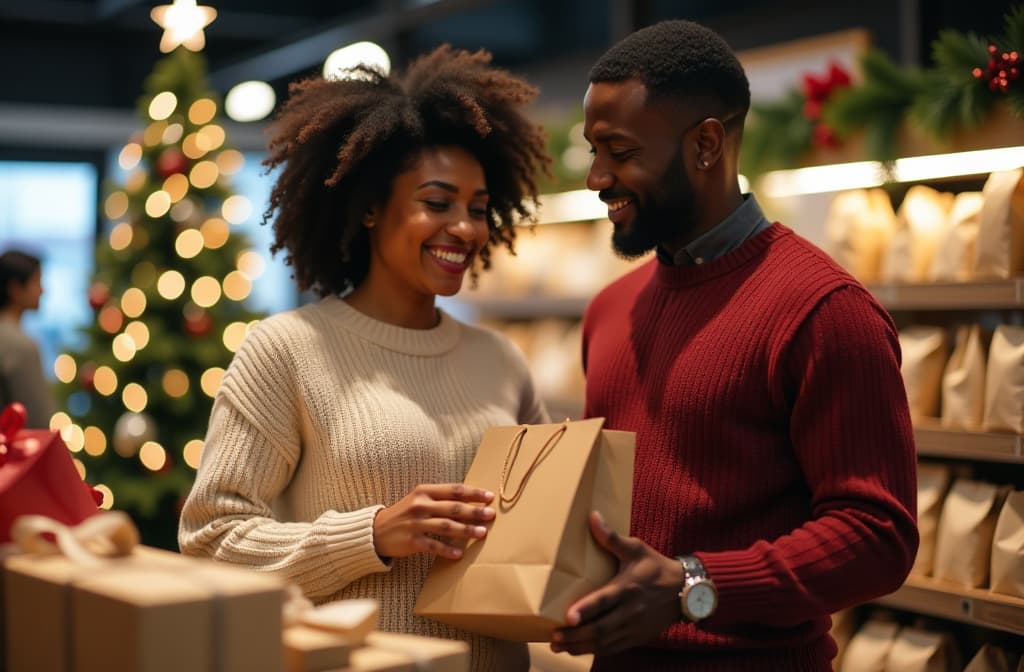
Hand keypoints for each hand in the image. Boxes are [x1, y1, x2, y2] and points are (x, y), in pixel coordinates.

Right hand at [373, 484, 494, 560]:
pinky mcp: (411, 541)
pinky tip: (459, 554)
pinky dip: (447, 550)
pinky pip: (433, 546)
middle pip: (453, 508)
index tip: (489, 497)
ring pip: (446, 526)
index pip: (454, 490)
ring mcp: (415, 523)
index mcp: (424, 491)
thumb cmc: (404, 514)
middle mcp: (420, 505)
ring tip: (482, 533)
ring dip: (466, 530)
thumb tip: (469, 501)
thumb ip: (440, 499)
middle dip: (474, 512)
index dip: (473, 493)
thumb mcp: (419, 499)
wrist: (376, 531)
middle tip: (491, 515)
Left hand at [550, 511, 682, 655]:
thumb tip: (592, 516)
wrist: (684, 591)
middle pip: (601, 629)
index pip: (605, 601)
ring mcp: (633, 627)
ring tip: (558, 646)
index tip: (568, 617)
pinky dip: (593, 651)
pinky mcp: (636, 637)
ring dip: (580, 647)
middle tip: (553, 637)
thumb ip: (612, 537)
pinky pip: (612, 649)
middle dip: (575, 636)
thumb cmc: (655, 567)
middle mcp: (630, 611)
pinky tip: (576, 649)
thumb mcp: (636, 548)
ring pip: (604, 643)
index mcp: (627, 588)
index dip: (586, 610)